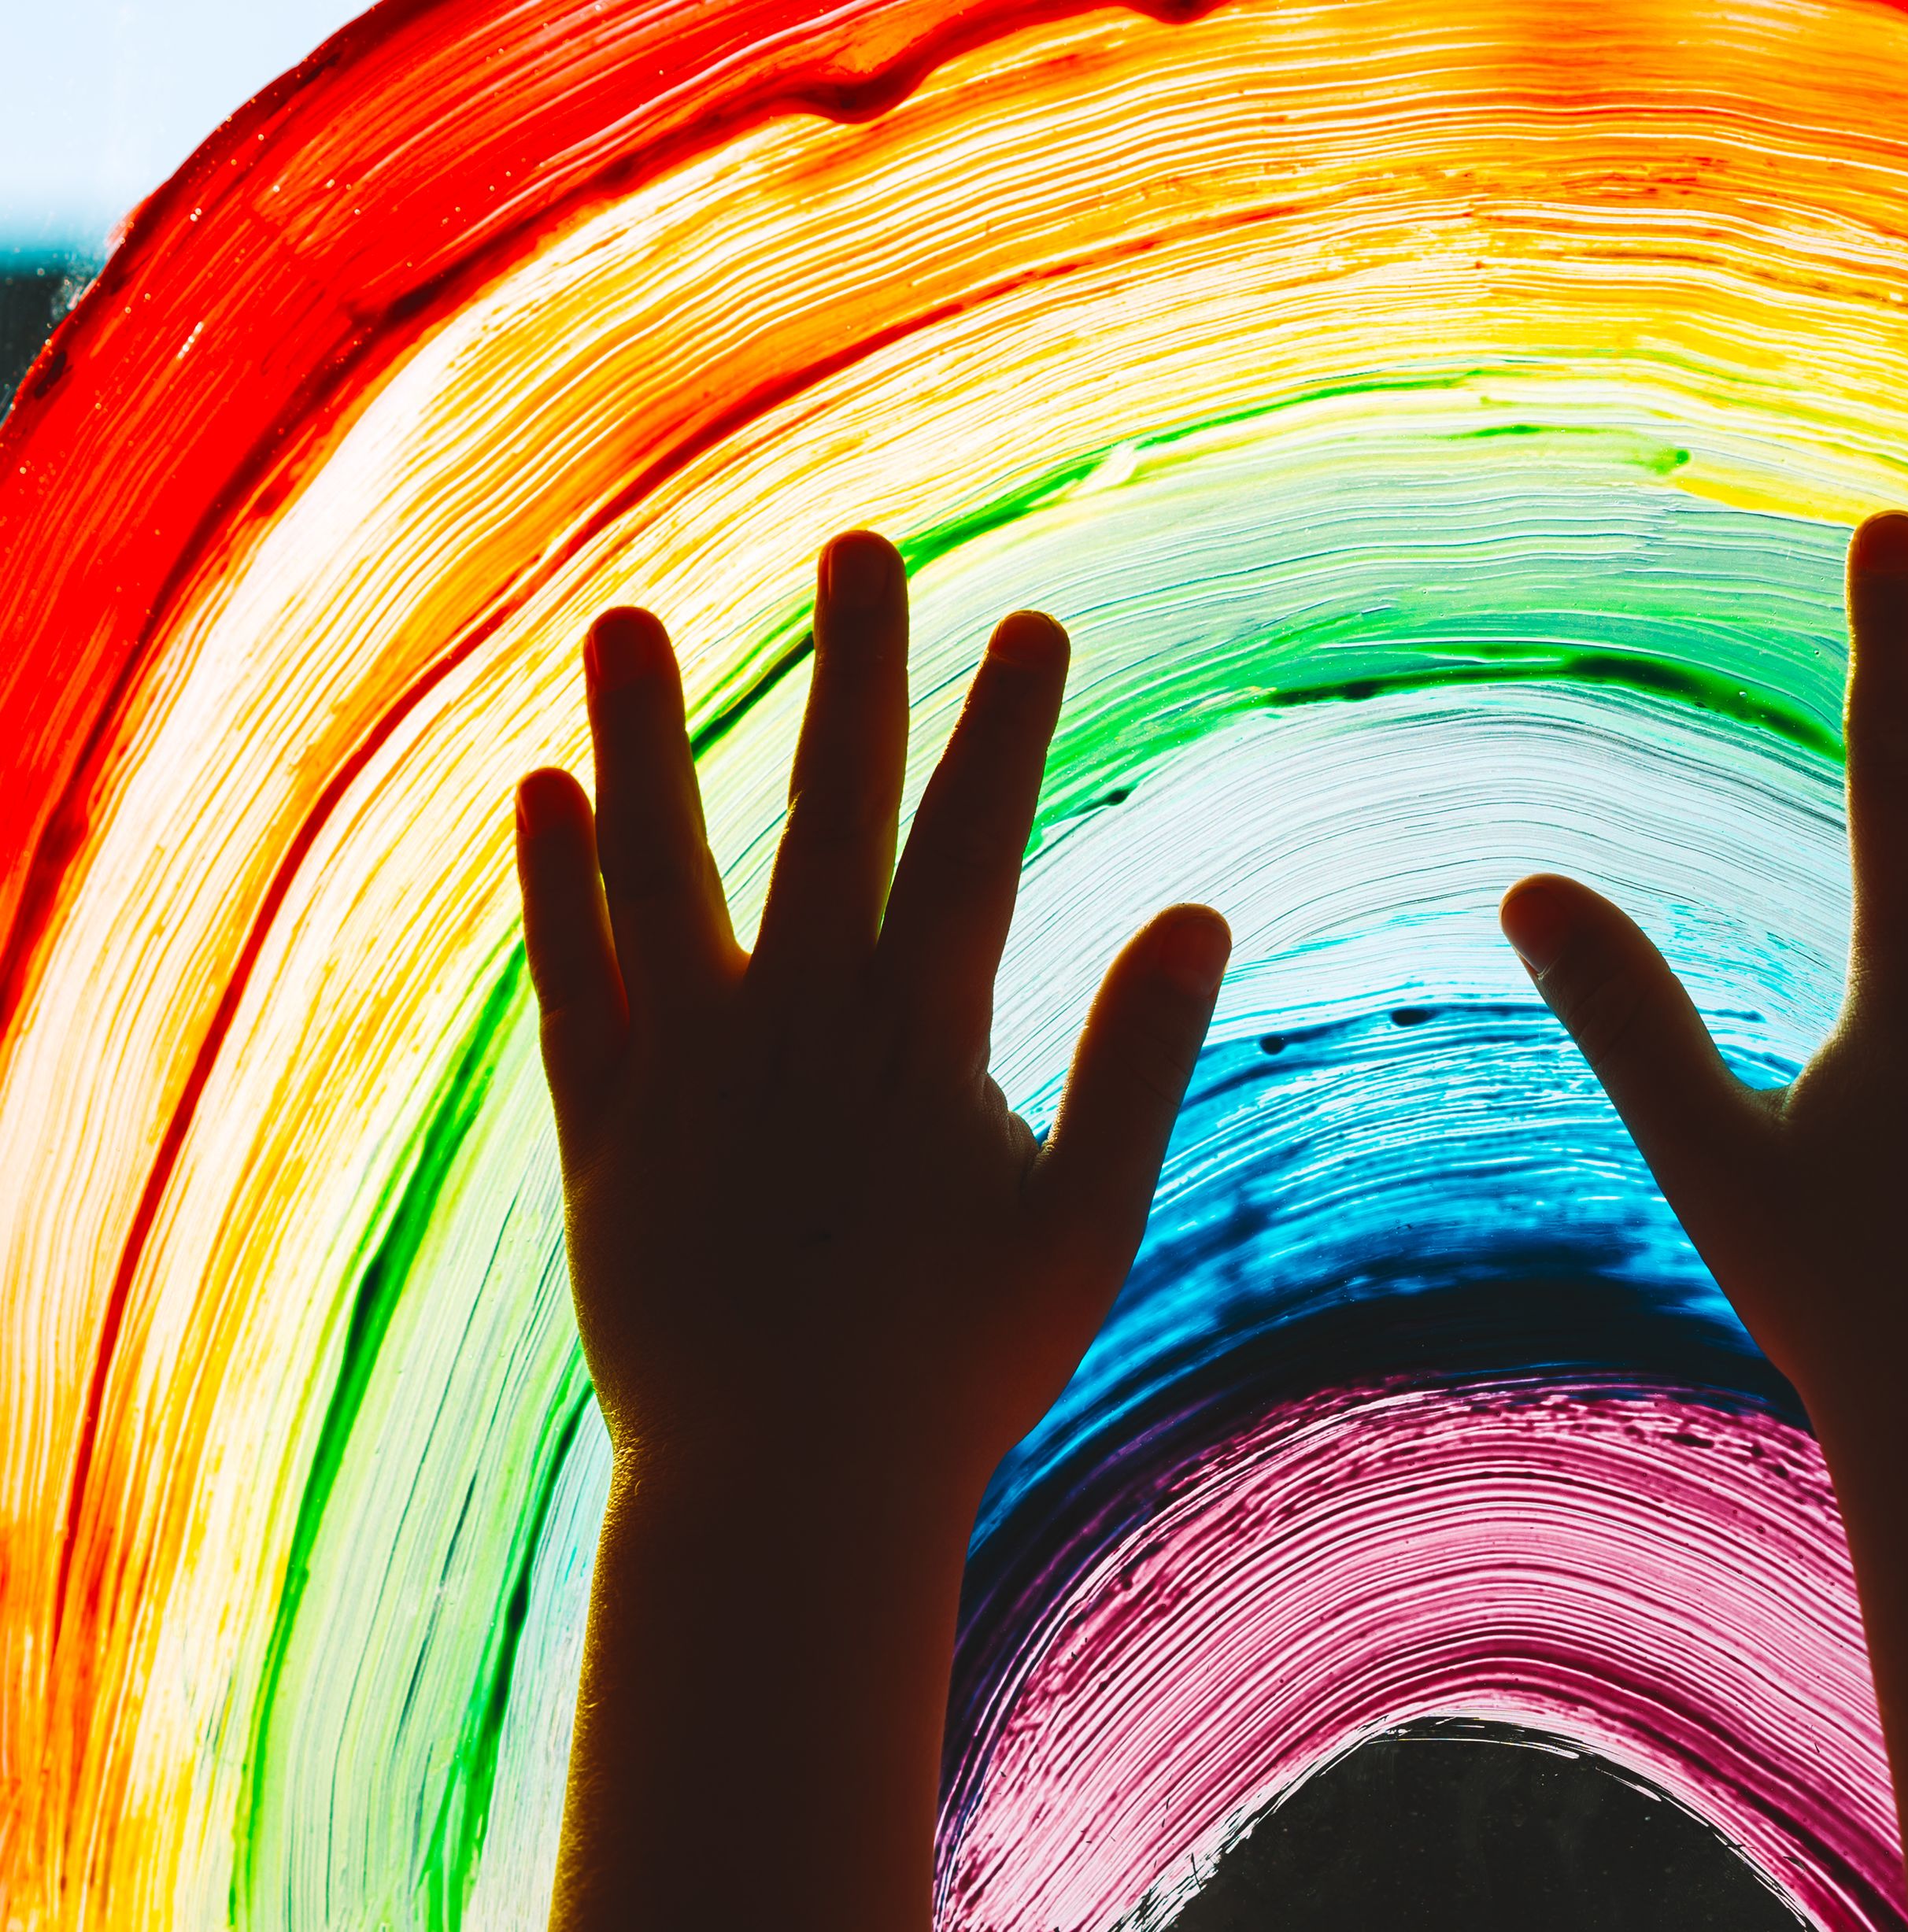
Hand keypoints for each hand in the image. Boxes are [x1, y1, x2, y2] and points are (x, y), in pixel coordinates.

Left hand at [514, 531, 1228, 1500]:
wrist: (786, 1493)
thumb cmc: (959, 1372)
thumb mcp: (1083, 1222)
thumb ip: (1135, 1061)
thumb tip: (1199, 914)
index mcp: (923, 1042)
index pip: (971, 845)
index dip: (1002, 728)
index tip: (1033, 622)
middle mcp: (797, 1026)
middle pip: (826, 812)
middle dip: (853, 671)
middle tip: (861, 547)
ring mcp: (688, 1070)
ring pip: (662, 865)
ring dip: (649, 735)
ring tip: (628, 618)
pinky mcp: (604, 1129)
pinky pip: (574, 980)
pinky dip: (557, 884)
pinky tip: (544, 790)